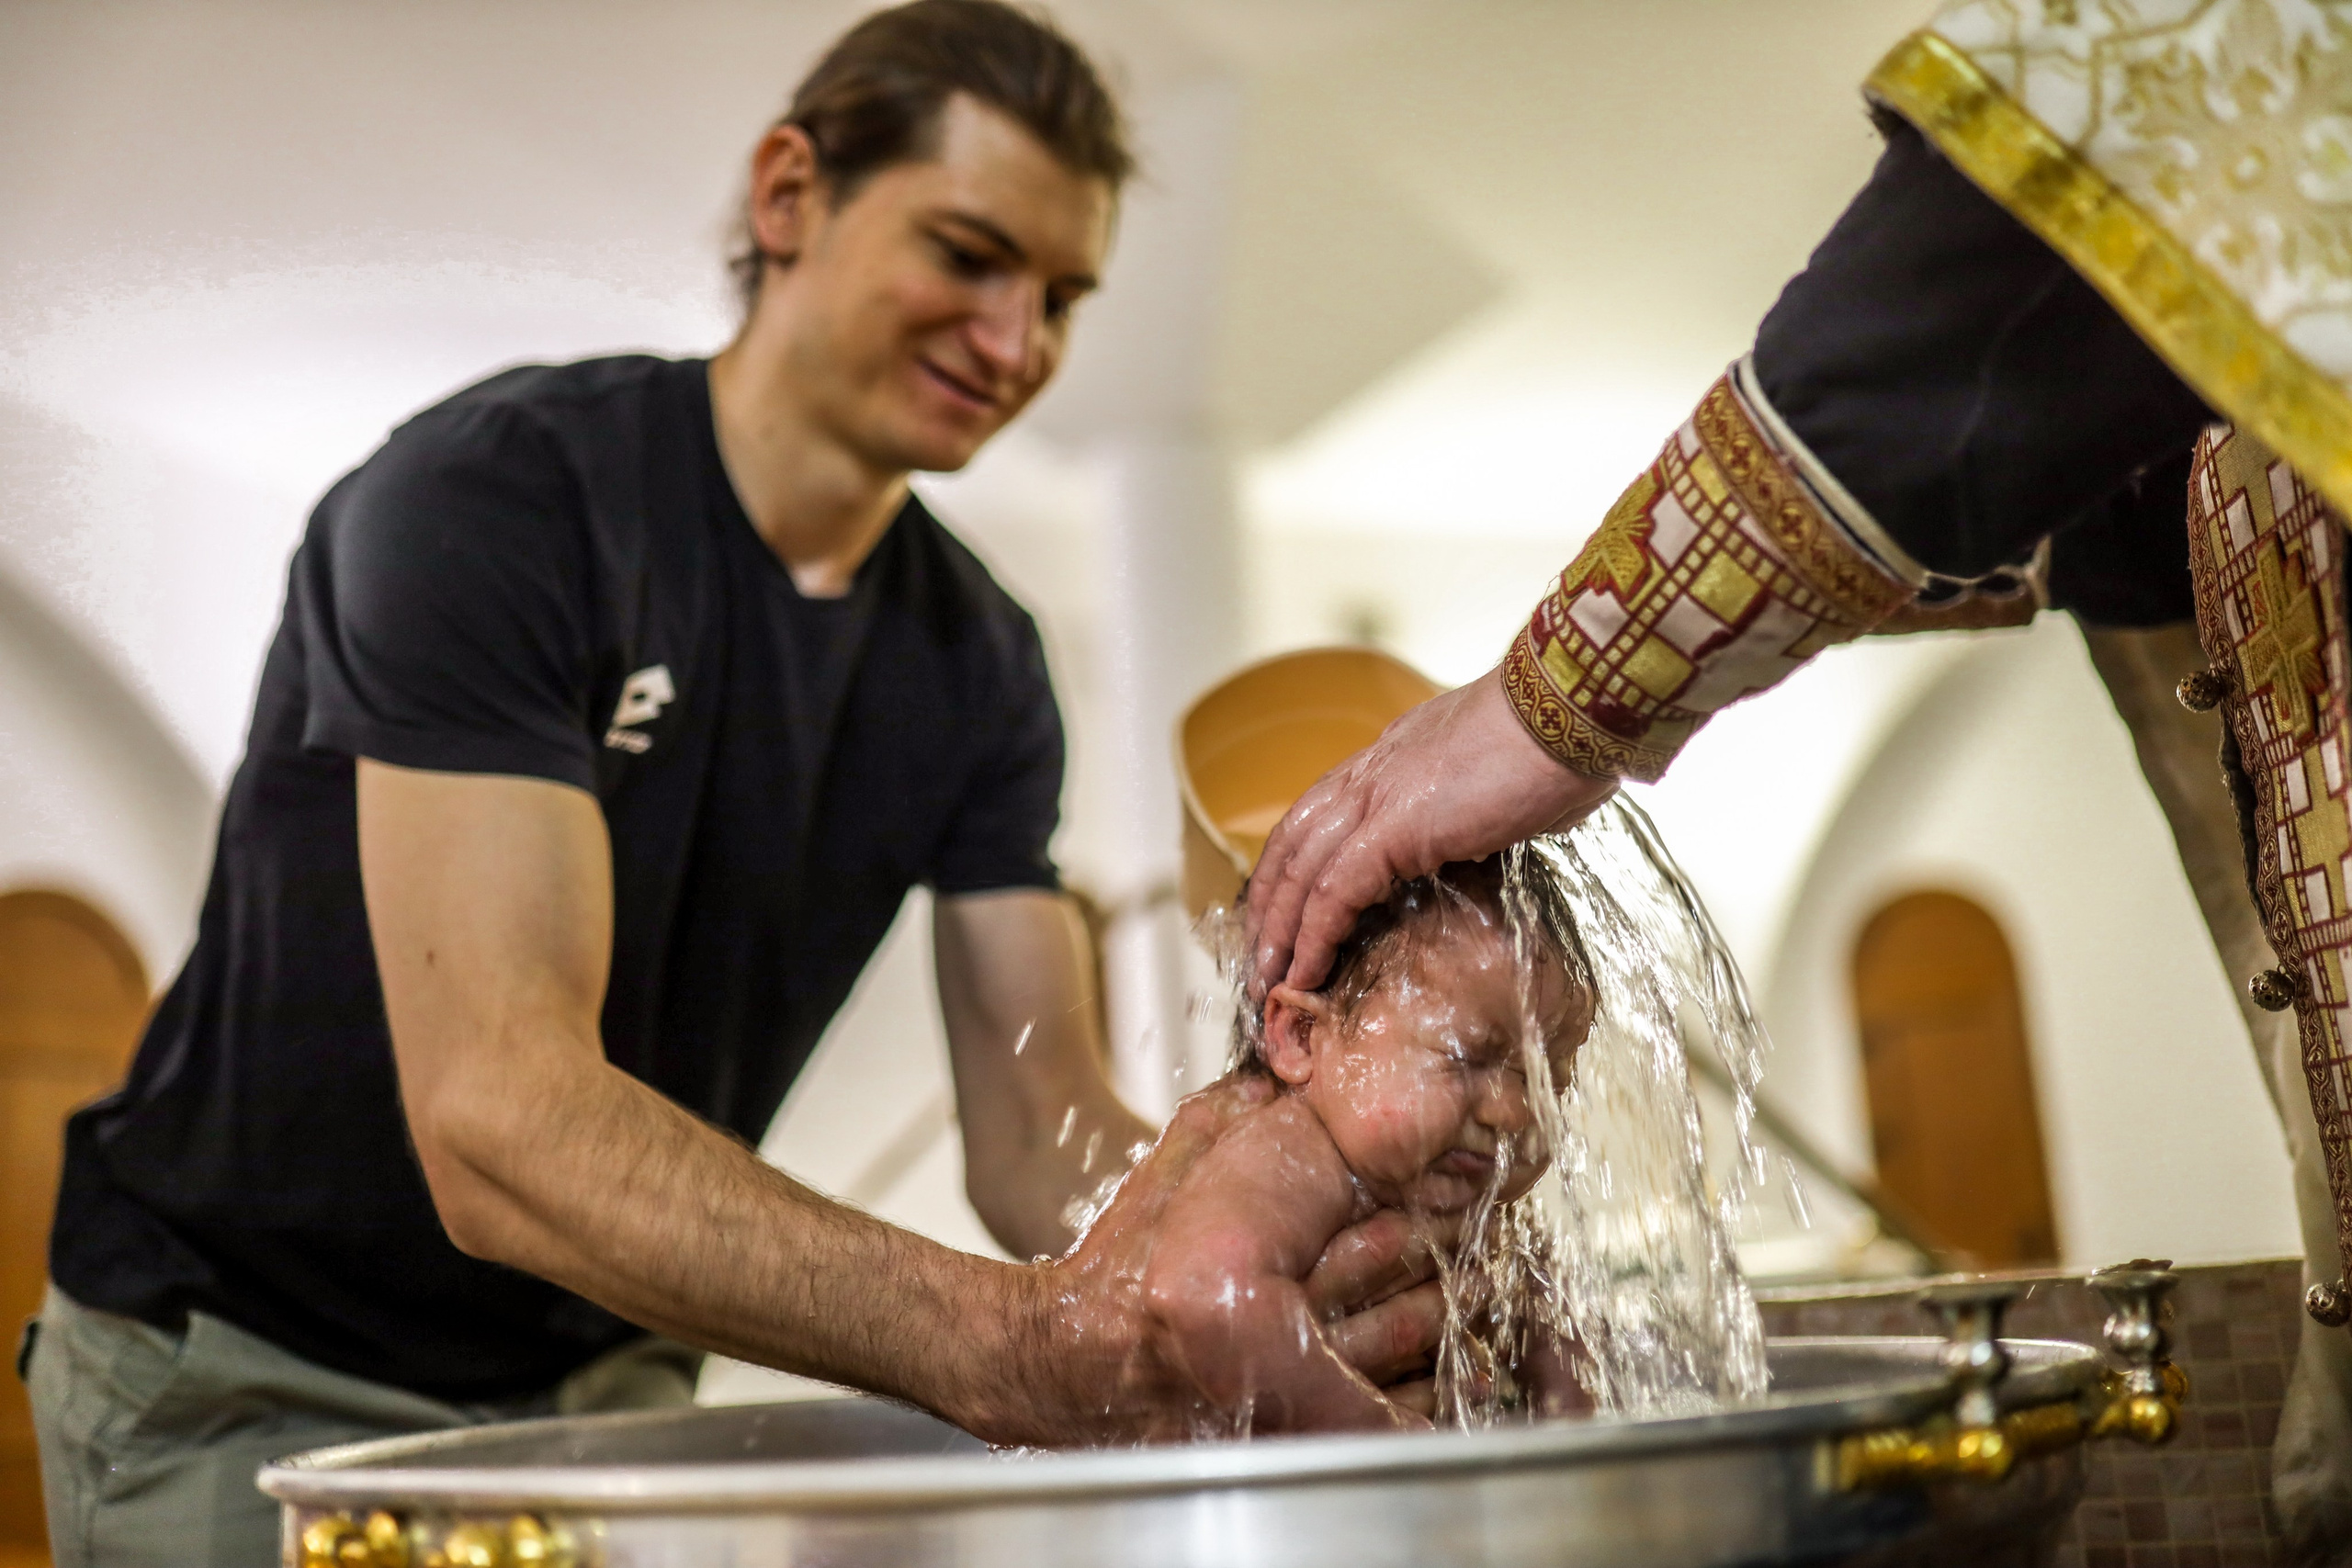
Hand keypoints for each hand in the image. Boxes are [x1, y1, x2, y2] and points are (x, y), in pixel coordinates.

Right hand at [992, 1084, 1458, 1443]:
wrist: (1065, 1364)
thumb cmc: (1113, 1269)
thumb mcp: (1162, 1180)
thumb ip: (1219, 1125)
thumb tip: (1269, 1075)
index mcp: (1258, 1263)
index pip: (1370, 1238)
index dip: (1424, 1217)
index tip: (1458, 1195)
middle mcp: (1279, 1329)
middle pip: (1397, 1300)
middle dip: (1449, 1269)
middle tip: (1485, 1242)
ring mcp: (1285, 1387)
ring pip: (1395, 1356)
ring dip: (1448, 1323)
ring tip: (1486, 1291)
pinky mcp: (1284, 1426)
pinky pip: (1375, 1412)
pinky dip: (1423, 1393)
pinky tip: (1458, 1372)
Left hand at [1244, 665, 1615, 995]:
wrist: (1574, 712)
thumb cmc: (1561, 743)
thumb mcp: (1506, 779)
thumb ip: (1491, 805)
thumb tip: (1512, 827)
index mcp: (1394, 757)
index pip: (1320, 813)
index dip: (1294, 865)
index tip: (1285, 910)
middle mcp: (1371, 772)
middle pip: (1292, 842)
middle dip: (1269, 904)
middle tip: (1260, 957)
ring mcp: (1376, 797)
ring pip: (1300, 871)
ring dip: (1279, 931)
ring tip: (1269, 981)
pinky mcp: (1392, 828)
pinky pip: (1334, 893)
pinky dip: (1314, 937)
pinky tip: (1306, 973)